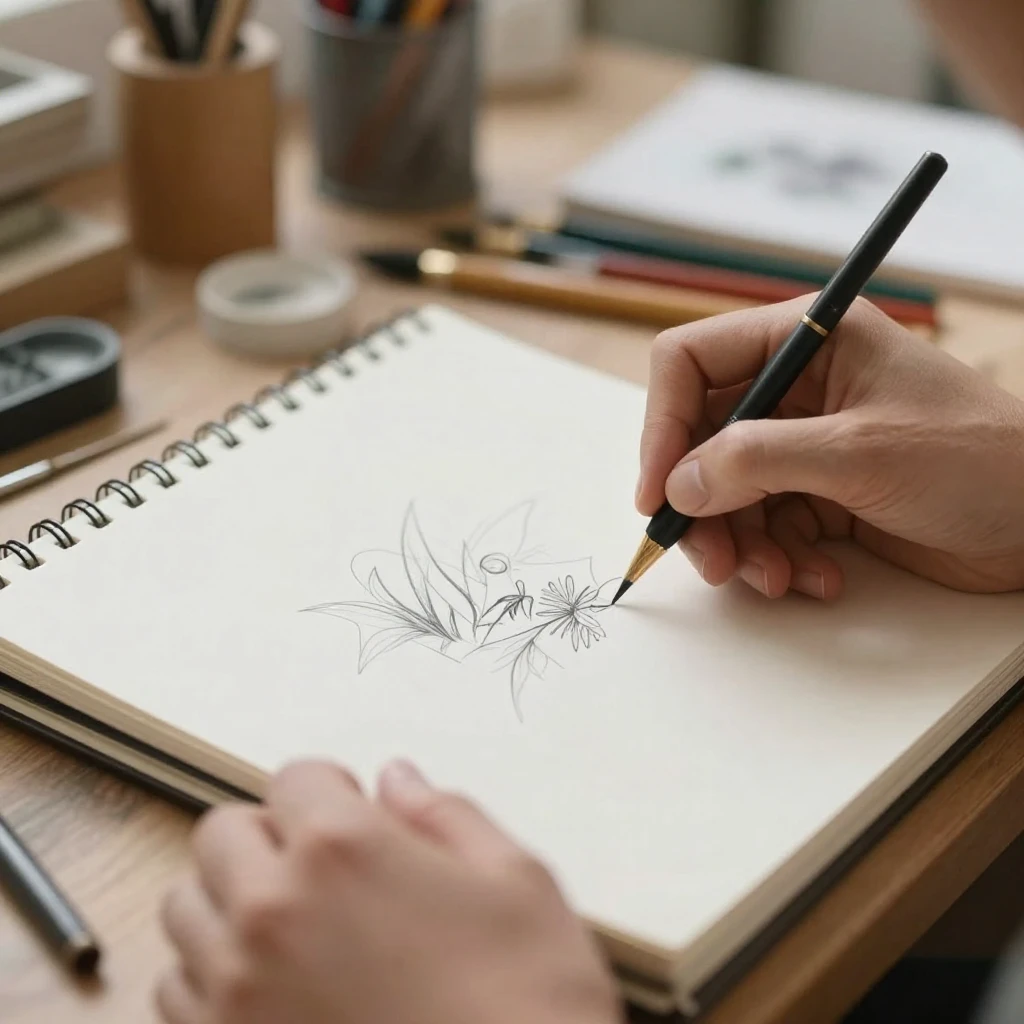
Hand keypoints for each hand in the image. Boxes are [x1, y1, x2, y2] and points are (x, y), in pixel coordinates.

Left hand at [156, 760, 620, 1023]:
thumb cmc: (524, 1010)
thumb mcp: (517, 884)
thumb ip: (446, 816)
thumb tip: (400, 781)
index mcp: (342, 851)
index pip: (294, 777)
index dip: (330, 788)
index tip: (349, 807)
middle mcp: (272, 913)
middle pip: (221, 833)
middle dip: (269, 834)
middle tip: (317, 862)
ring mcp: (237, 991)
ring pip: (185, 909)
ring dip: (230, 902)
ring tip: (289, 925)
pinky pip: (175, 993)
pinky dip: (210, 977)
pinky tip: (270, 987)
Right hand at [636, 296, 1023, 598]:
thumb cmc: (980, 460)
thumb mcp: (861, 452)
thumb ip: (758, 460)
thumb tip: (679, 483)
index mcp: (806, 340)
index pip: (691, 363)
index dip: (663, 425)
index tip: (658, 490)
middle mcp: (797, 386)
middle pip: (701, 439)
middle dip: (701, 504)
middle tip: (709, 559)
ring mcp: (806, 443)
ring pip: (726, 492)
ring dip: (738, 543)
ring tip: (772, 579)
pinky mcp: (820, 493)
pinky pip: (764, 526)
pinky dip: (777, 559)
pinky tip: (815, 577)